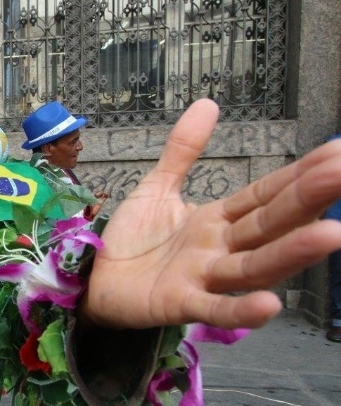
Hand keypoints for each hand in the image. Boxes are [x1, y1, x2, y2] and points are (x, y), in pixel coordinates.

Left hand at [83, 99, 340, 329]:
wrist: (95, 281)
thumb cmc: (133, 241)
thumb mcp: (158, 188)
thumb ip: (183, 150)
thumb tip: (208, 103)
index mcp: (219, 220)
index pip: (267, 195)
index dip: (299, 175)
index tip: (337, 152)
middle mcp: (221, 249)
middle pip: (270, 224)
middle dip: (307, 200)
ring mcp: (205, 277)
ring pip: (254, 265)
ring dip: (291, 252)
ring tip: (331, 233)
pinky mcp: (180, 303)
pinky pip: (215, 307)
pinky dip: (240, 309)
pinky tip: (270, 304)